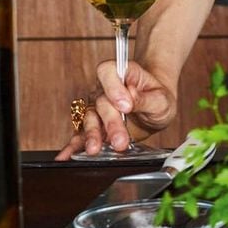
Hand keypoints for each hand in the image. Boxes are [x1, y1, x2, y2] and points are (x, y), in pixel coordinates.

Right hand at [56, 59, 178, 159]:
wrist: (156, 112)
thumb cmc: (159, 99)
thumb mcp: (161, 100)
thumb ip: (145, 99)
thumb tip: (130, 98)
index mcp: (123, 74)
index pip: (108, 71)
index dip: (113, 87)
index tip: (125, 106)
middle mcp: (105, 89)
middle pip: (101, 102)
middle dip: (111, 122)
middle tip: (120, 140)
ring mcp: (96, 107)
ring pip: (90, 119)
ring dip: (93, 135)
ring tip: (95, 149)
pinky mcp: (94, 126)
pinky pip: (79, 134)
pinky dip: (73, 146)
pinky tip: (66, 156)